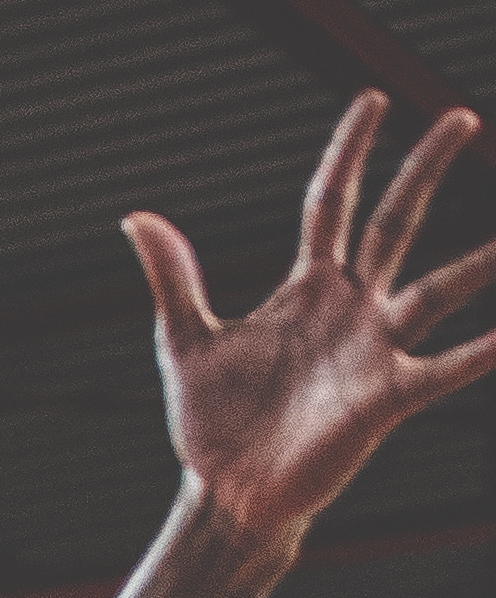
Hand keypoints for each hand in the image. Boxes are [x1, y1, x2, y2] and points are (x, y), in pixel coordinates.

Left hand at [128, 95, 495, 567]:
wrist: (224, 497)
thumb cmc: (211, 425)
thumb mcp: (186, 344)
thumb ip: (173, 280)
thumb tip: (136, 218)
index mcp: (306, 287)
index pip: (332, 201)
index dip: (349, 151)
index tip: (372, 99)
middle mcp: (350, 307)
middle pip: (395, 220)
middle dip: (425, 168)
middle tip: (461, 115)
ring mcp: (372, 350)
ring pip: (437, 289)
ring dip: (478, 262)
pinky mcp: (385, 399)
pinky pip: (442, 369)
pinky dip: (478, 353)